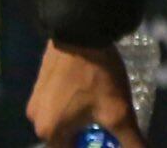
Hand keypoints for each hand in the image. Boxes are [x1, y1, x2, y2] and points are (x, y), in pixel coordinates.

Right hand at [28, 40, 145, 147]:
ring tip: (103, 107)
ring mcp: (36, 99)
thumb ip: (130, 141)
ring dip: (81, 120)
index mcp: (49, 132)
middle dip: (88, 136)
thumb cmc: (97, 75)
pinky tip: (92, 92)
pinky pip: (58, 103)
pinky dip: (74, 105)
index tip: (107, 140)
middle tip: (109, 125)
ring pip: (62, 120)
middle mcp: (36, 119)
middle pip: (65, 139)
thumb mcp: (118, 112)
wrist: (81, 30)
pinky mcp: (41, 82)